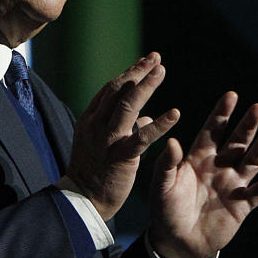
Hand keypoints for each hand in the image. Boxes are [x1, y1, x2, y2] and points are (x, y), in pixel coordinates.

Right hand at [58, 53, 179, 220]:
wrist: (82, 200)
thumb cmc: (95, 172)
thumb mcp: (104, 144)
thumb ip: (126, 128)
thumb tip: (148, 117)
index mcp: (91, 119)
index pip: (111, 89)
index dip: (129, 73)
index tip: (146, 61)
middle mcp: (96, 123)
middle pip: (117, 90)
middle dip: (137, 71)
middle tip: (156, 57)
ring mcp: (106, 139)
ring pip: (126, 106)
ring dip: (145, 86)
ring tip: (161, 70)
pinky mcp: (119, 157)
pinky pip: (141, 138)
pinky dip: (159, 124)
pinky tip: (175, 114)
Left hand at [148, 91, 257, 257]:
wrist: (175, 240)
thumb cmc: (164, 208)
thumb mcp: (161, 184)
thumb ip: (167, 163)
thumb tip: (173, 141)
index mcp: (197, 158)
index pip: (212, 130)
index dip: (222, 113)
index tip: (232, 95)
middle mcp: (218, 167)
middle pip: (236, 142)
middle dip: (247, 125)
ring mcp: (232, 185)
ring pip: (251, 162)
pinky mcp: (241, 206)